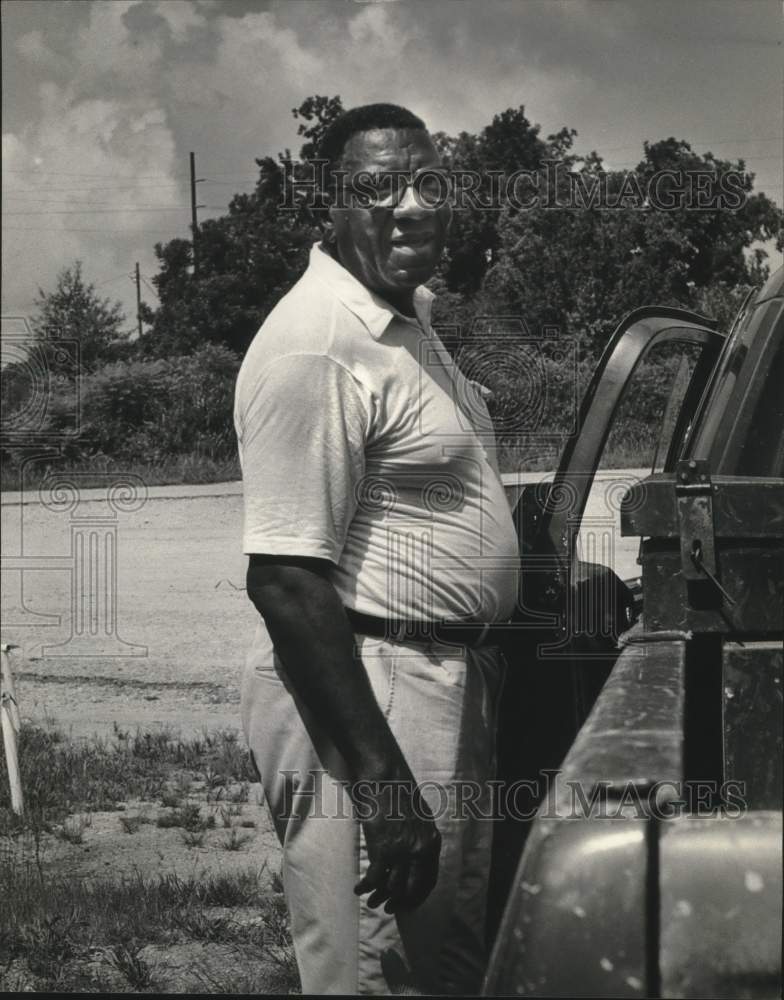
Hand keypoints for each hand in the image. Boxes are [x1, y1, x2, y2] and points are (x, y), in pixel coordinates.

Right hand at [353, 779, 441, 914]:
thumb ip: (421, 839)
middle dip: (399, 902)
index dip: (418, 896)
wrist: (385, 779)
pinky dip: (365, 887)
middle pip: (412, 889)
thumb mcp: (421, 817)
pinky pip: (374, 879)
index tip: (407, 902)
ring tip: (371, 899)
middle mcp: (420, 851)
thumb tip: (416, 858)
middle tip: (388, 907)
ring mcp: (402, 852)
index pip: (430, 881)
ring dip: (379, 897)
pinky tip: (359, 888)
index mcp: (431, 842)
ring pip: (392, 888)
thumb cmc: (400, 793)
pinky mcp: (382, 850)